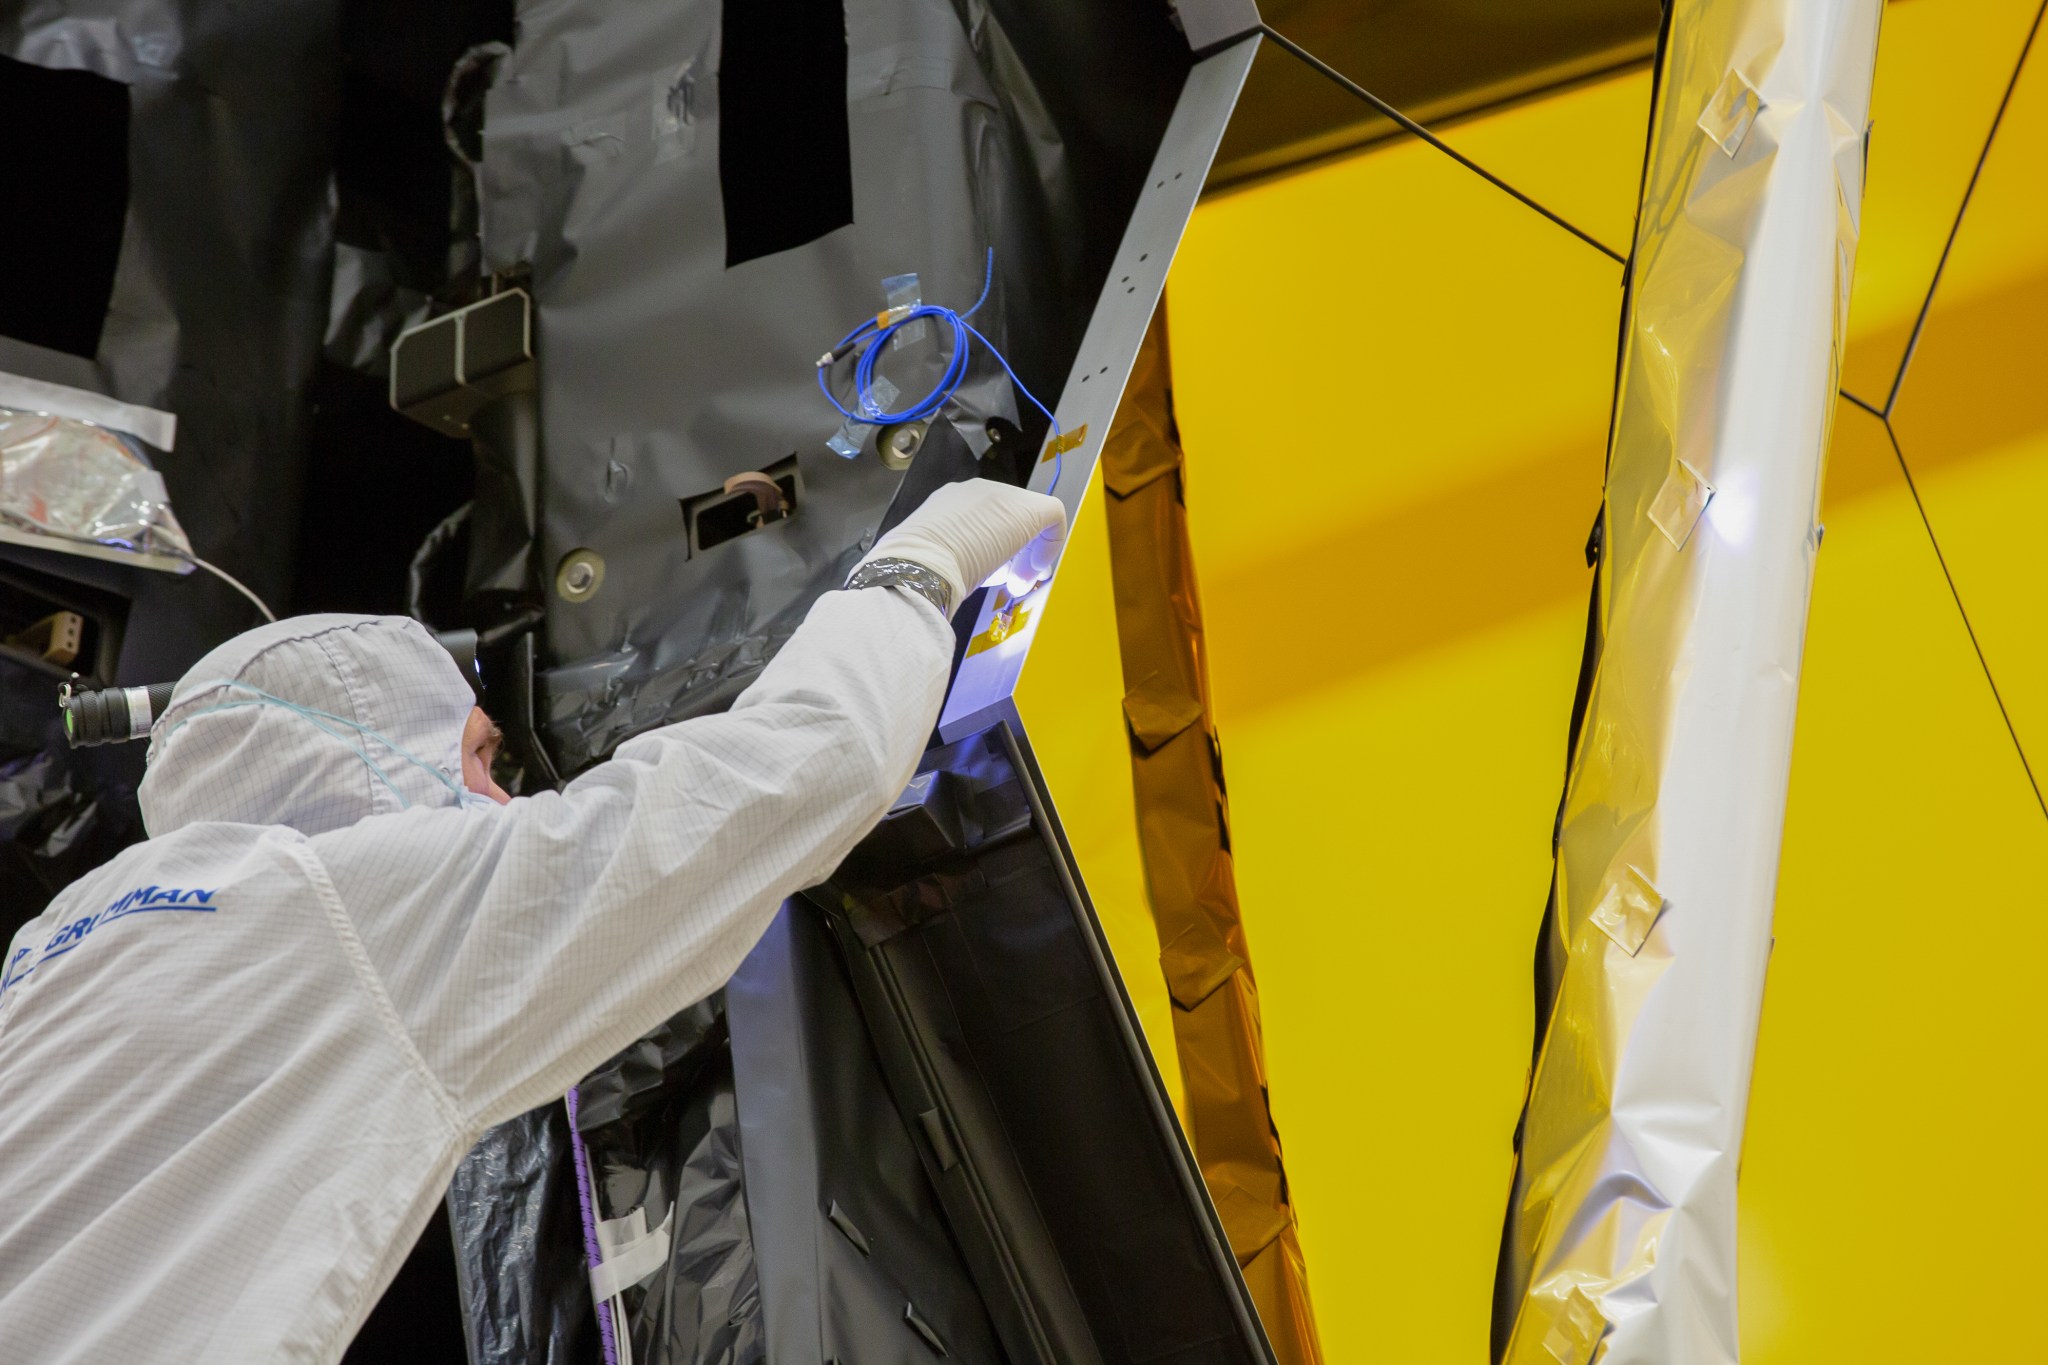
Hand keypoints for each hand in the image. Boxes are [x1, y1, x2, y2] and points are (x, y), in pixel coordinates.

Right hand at [860, 479, 1066, 612]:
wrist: (917, 567)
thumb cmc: (913, 572)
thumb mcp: (926, 559)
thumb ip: (946, 560)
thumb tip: (964, 576)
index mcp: (948, 502)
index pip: (982, 522)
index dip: (993, 550)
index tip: (993, 577)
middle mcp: (975, 492)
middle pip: (1008, 519)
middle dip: (1014, 553)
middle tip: (1012, 583)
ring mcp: (999, 496)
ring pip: (1028, 519)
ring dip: (1027, 554)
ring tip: (1016, 583)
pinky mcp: (1026, 509)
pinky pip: (1051, 516)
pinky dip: (1049, 545)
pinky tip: (1031, 570)